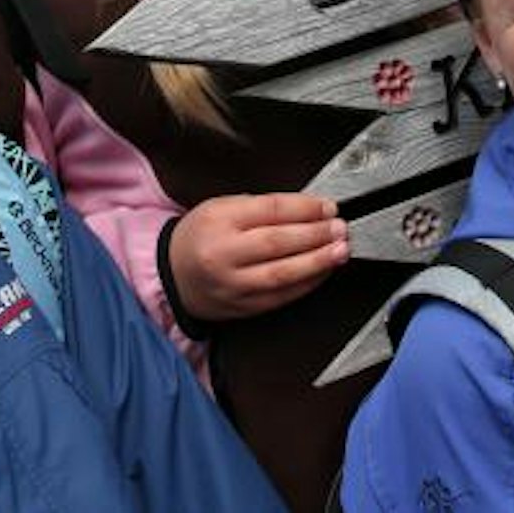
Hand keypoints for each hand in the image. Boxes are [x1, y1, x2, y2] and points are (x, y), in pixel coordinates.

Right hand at [169, 193, 349, 321]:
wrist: (172, 274)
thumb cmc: (201, 235)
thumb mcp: (221, 207)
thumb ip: (261, 207)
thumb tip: (308, 211)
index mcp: (219, 220)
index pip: (270, 210)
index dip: (305, 208)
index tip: (328, 207)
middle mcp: (224, 253)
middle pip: (278, 242)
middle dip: (316, 234)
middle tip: (340, 228)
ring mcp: (233, 284)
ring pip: (282, 274)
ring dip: (317, 262)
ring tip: (340, 251)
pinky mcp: (242, 307)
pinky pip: (281, 296)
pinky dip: (306, 284)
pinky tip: (322, 272)